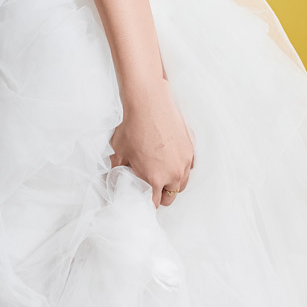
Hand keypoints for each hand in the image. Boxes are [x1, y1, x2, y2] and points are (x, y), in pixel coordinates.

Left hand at [110, 79, 194, 206]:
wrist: (148, 102)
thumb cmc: (133, 126)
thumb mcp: (118, 153)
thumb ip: (118, 171)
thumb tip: (116, 179)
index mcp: (155, 178)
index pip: (154, 203)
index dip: (147, 203)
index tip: (142, 199)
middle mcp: (173, 173)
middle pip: (170, 197)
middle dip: (161, 195)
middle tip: (151, 188)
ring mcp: (185, 161)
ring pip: (182, 183)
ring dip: (173, 183)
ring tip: (162, 175)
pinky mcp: (190, 149)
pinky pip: (188, 167)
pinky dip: (181, 167)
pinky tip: (170, 159)